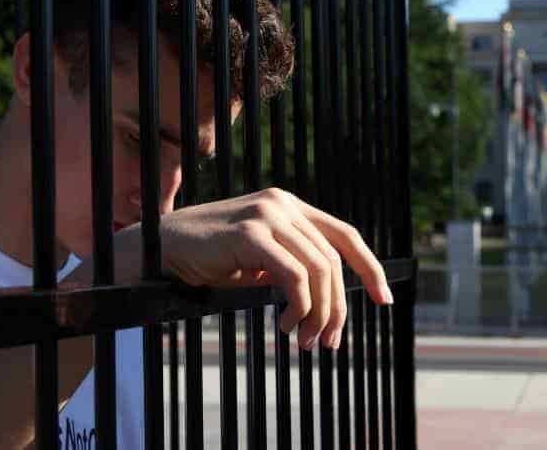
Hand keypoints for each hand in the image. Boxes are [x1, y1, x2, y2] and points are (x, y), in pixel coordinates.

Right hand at [156, 187, 392, 350]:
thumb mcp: (261, 260)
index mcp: (290, 205)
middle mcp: (283, 203)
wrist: (163, 250)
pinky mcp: (251, 233)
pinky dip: (298, 308)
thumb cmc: (211, 259)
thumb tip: (330, 300)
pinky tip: (284, 326)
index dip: (370, 268)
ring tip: (303, 342)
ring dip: (317, 315)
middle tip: (326, 343)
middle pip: (332, 260)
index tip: (384, 300)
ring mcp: (268, 214)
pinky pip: (294, 276)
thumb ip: (294, 264)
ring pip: (318, 270)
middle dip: (337, 308)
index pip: (345, 234)